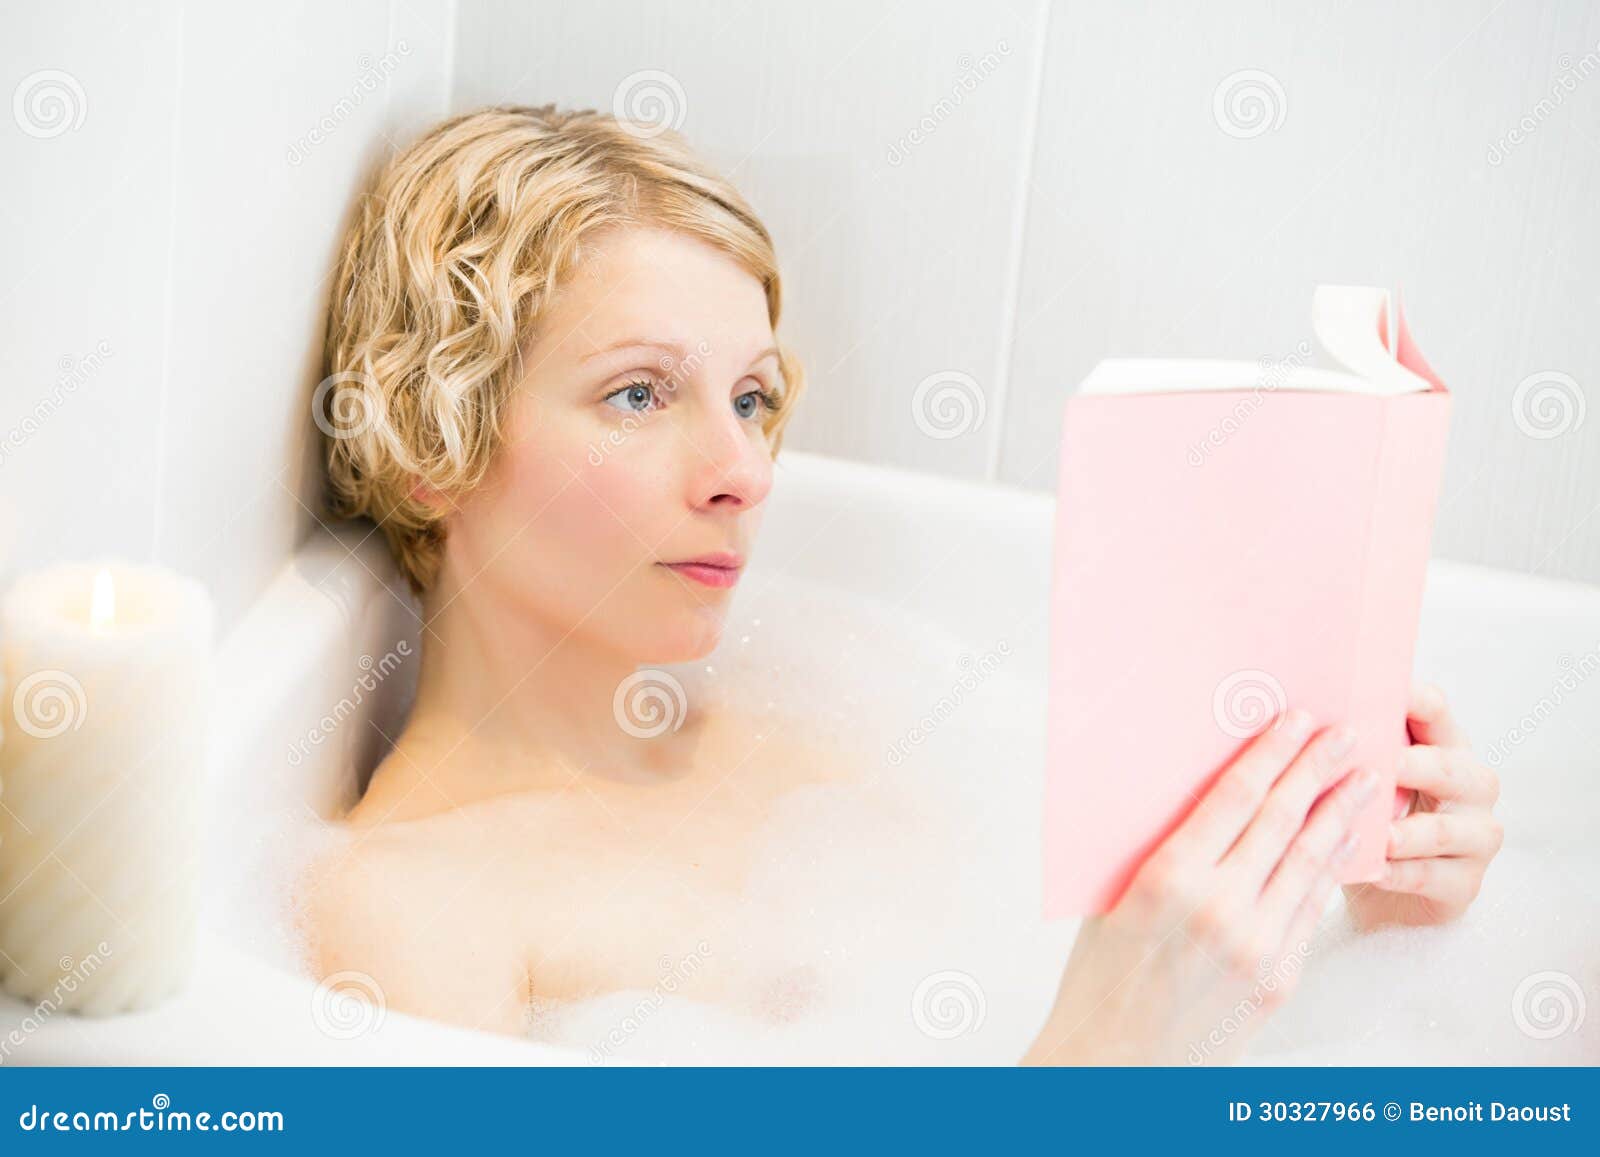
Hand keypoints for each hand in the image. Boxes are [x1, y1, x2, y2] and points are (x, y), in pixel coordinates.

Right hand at [1024, 708, 1372, 1064]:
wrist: (1114, 1062)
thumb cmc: (1100, 974)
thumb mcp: (1113, 897)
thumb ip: (1162, 848)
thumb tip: (1205, 793)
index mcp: (1169, 878)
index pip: (1236, 797)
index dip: (1273, 753)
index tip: (1297, 720)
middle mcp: (1220, 908)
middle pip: (1284, 821)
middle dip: (1318, 770)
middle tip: (1345, 734)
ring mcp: (1257, 947)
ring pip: (1310, 864)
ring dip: (1341, 815)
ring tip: (1363, 781)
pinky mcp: (1278, 980)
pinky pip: (1310, 911)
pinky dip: (1330, 871)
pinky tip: (1344, 846)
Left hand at [1341, 683, 1501, 928]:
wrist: (1389, 891)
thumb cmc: (1368, 817)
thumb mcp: (1361, 777)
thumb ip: (1347, 747)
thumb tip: (1287, 713)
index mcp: (1443, 745)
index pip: (1435, 709)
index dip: (1411, 698)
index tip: (1374, 690)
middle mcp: (1470, 784)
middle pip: (1446, 766)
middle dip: (1411, 765)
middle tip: (1378, 767)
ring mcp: (1476, 834)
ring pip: (1442, 829)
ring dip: (1406, 832)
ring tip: (1377, 834)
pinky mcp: (1467, 881)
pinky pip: (1433, 876)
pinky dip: (1401, 875)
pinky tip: (1374, 872)